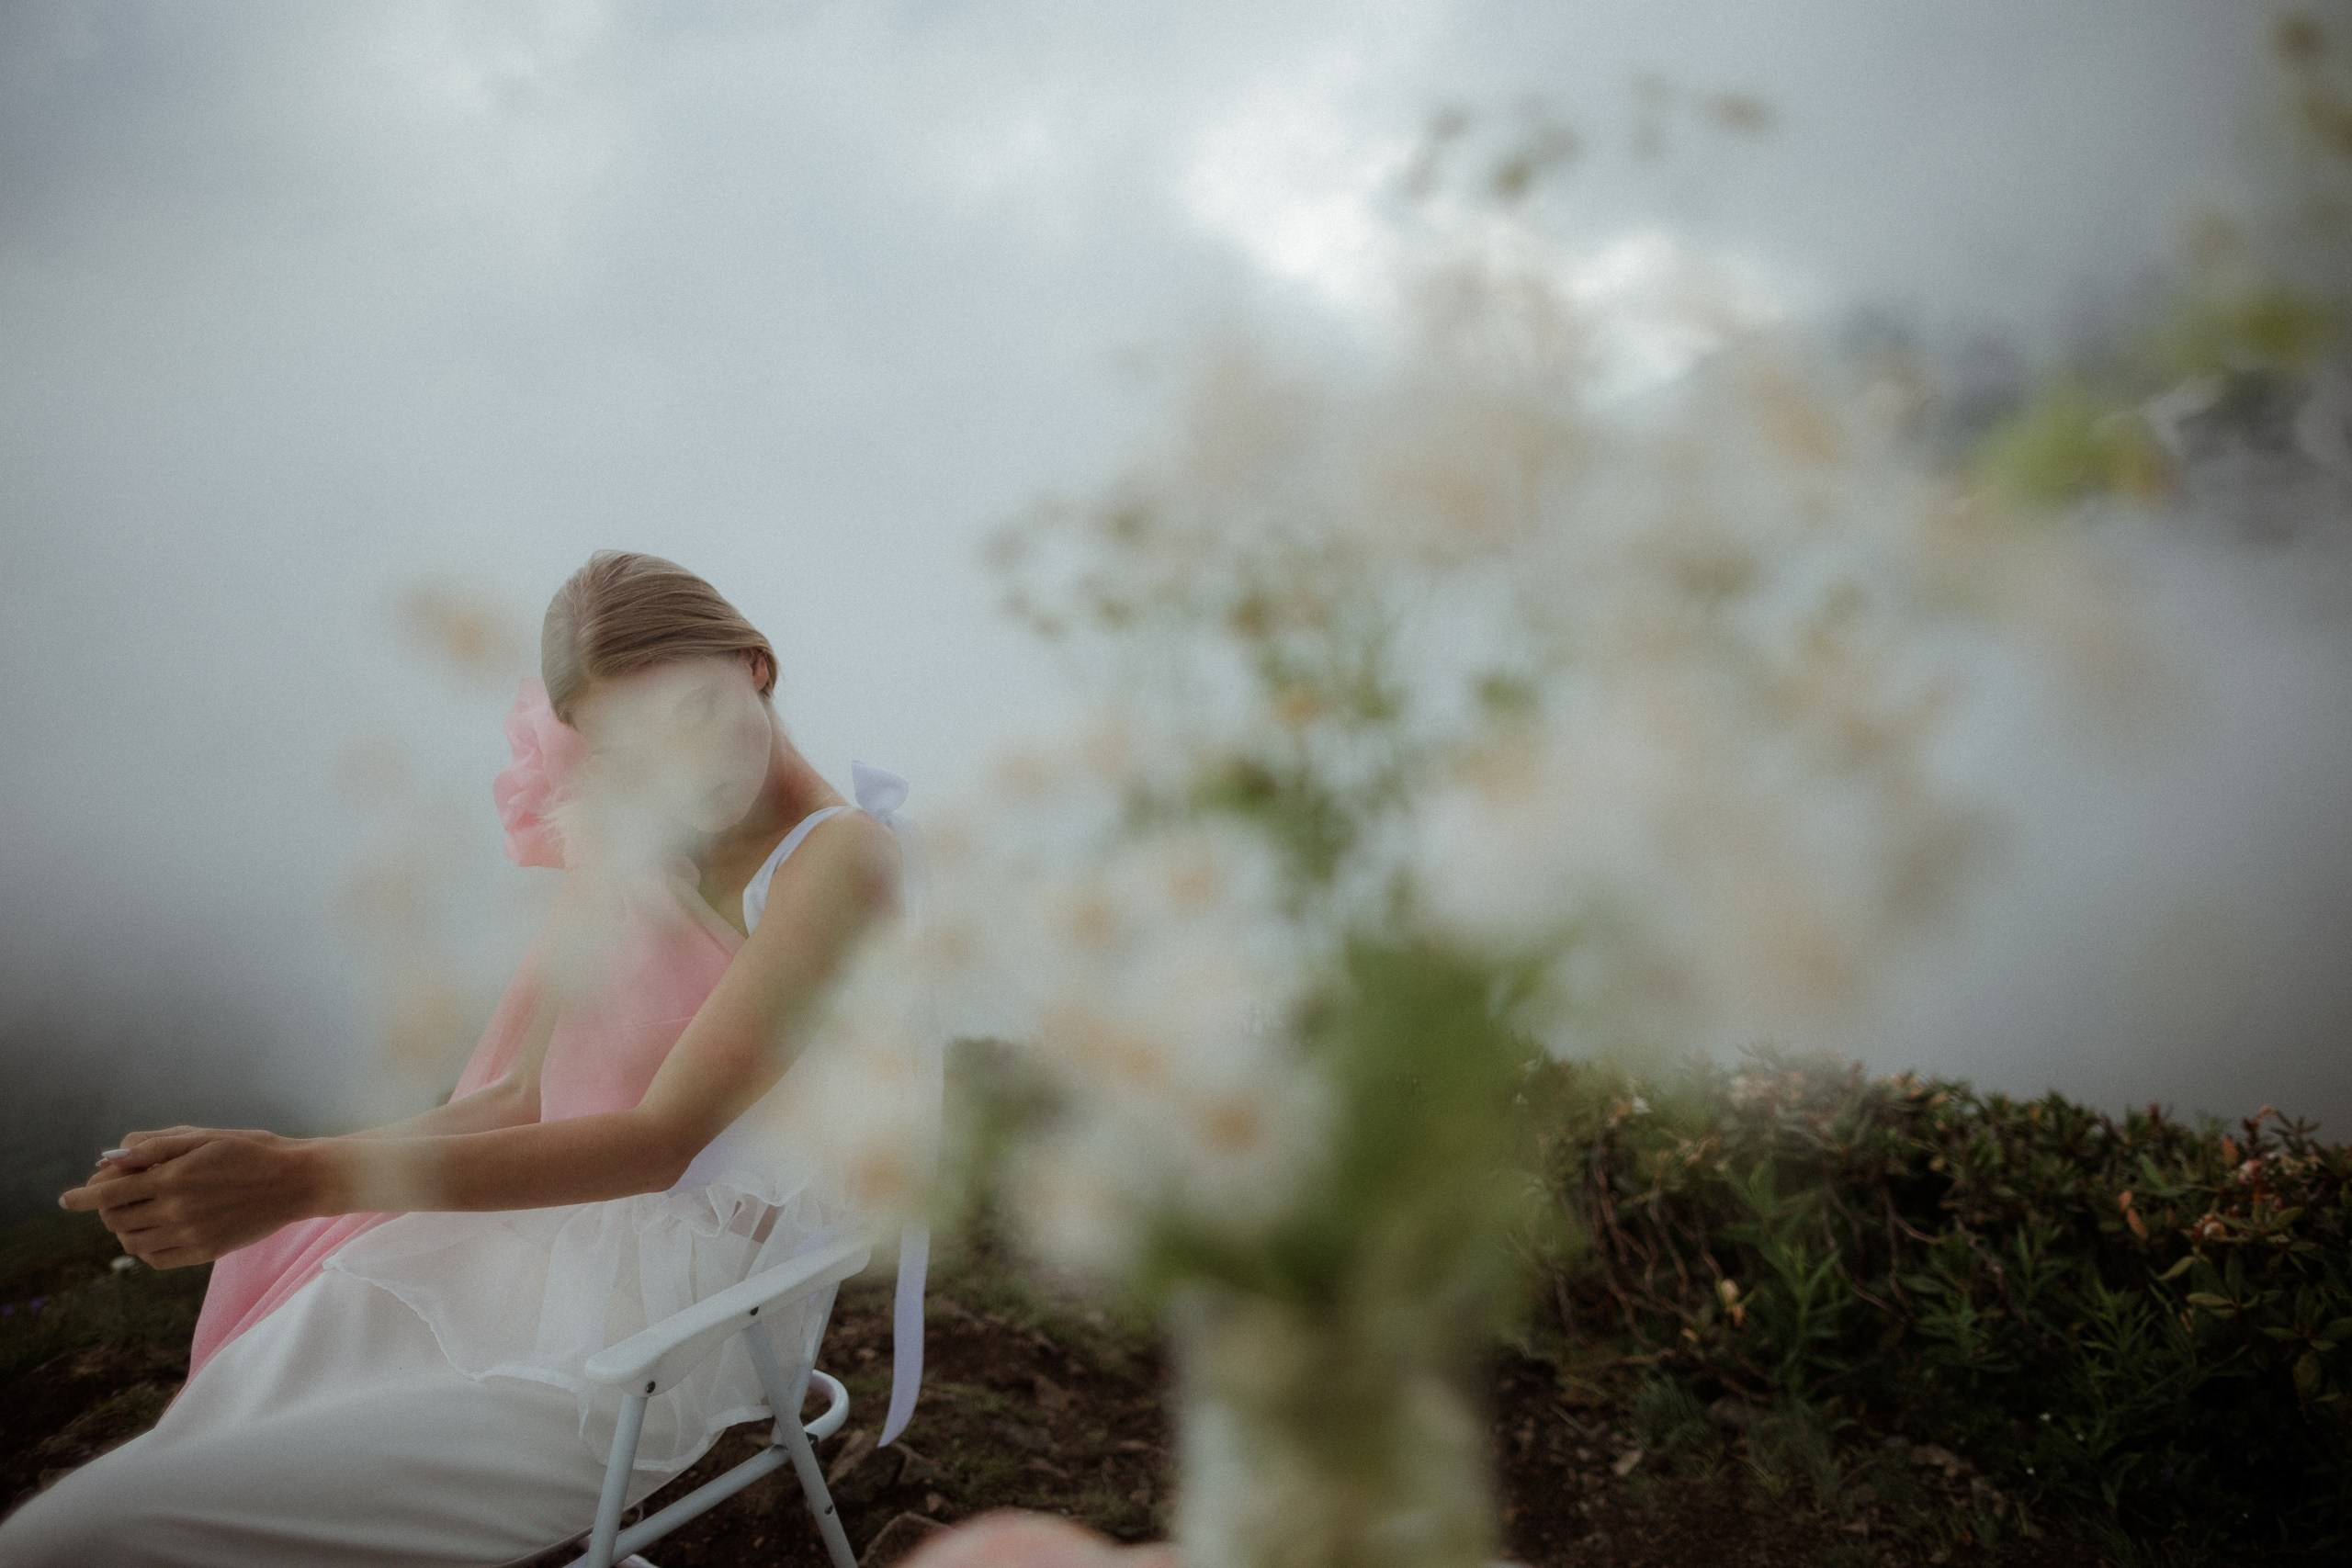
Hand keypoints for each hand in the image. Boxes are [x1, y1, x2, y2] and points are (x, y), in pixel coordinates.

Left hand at [59, 1128, 332, 1267]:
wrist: (296, 1181)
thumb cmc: (250, 1150)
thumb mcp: (204, 1137)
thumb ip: (155, 1145)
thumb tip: (112, 1158)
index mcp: (173, 1176)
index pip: (108, 1193)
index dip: (82, 1196)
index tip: (67, 1199)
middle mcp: (177, 1209)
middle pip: (116, 1218)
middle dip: (109, 1206)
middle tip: (121, 1194)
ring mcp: (191, 1234)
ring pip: (133, 1241)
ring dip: (126, 1227)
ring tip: (142, 1211)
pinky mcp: (205, 1251)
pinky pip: (156, 1258)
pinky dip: (146, 1247)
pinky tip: (157, 1230)